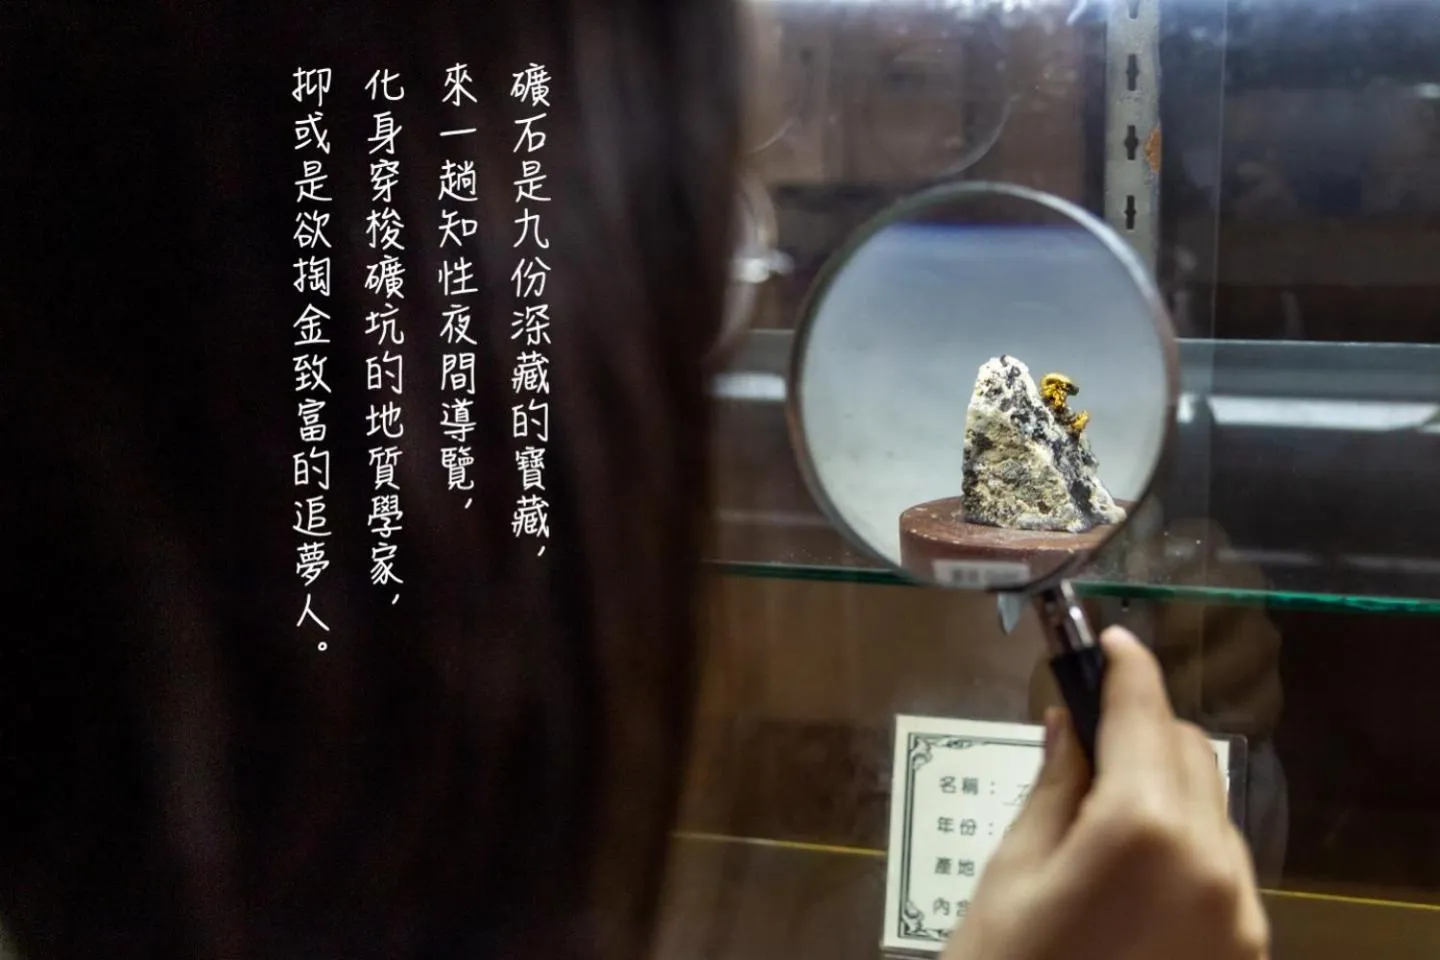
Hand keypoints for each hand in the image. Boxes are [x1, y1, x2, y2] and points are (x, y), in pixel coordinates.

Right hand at [944, 628, 1268, 959]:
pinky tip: (1133, 863)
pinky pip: (1220, 866)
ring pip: (1211, 809)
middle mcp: (1211, 863)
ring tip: (1102, 806)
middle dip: (1141, 727)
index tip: (1106, 638)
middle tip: (1086, 726)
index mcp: (1143, 830)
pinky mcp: (1246, 952)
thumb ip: (1054, 786)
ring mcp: (1239, 914)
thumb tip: (1069, 724)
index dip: (1123, 667)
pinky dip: (1184, 841)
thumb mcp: (1012, 872)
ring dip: (1165, 784)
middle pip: (1188, 753)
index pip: (1142, 715)